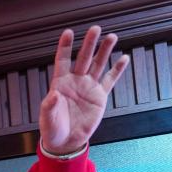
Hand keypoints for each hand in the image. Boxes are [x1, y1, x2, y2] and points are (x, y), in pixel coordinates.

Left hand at [39, 25, 129, 154]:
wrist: (66, 142)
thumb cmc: (53, 129)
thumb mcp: (47, 119)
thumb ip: (49, 106)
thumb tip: (52, 96)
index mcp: (60, 83)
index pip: (62, 60)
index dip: (65, 47)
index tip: (68, 32)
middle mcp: (75, 81)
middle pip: (83, 58)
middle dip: (89, 44)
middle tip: (95, 29)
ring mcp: (88, 87)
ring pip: (98, 65)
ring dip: (104, 51)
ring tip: (111, 37)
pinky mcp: (100, 97)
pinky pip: (110, 80)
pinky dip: (117, 69)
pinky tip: (124, 58)